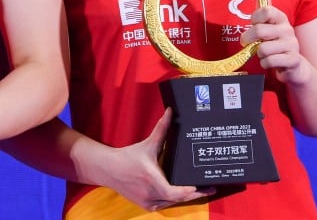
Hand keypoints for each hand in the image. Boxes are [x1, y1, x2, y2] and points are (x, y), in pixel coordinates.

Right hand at [95, 109, 213, 211]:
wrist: (108, 169)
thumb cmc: (128, 156)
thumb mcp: (147, 144)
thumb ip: (161, 128)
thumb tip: (171, 112)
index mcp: (152, 179)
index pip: (175, 193)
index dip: (190, 192)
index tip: (203, 187)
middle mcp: (151, 194)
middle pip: (178, 199)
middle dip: (194, 194)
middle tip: (208, 188)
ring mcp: (148, 202)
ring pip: (172, 203)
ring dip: (184, 197)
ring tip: (199, 190)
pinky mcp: (146, 205)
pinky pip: (164, 204)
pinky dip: (173, 200)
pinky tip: (182, 194)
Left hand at [241, 5, 310, 84]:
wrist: (294, 66)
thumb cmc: (276, 44)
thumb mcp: (269, 25)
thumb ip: (263, 9)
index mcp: (281, 18)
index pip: (265, 10)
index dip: (255, 19)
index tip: (253, 25)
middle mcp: (288, 29)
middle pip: (259, 30)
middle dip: (248, 39)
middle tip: (248, 43)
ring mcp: (292, 44)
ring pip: (262, 49)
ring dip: (259, 54)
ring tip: (264, 54)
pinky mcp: (293, 60)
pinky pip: (269, 61)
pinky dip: (265, 64)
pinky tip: (270, 62)